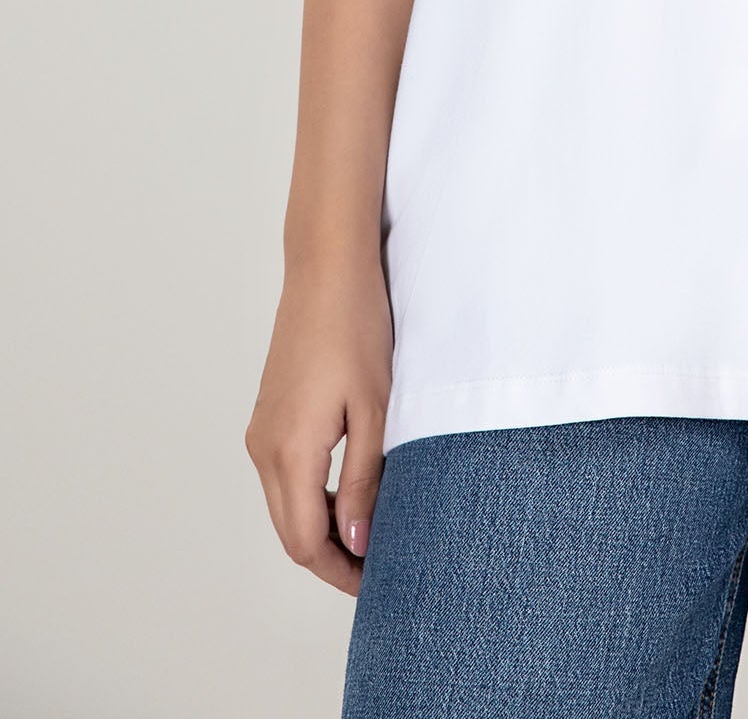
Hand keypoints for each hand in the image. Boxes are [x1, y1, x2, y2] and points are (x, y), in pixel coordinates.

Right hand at [243, 258, 393, 595]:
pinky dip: (312, 498)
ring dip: (322, 528)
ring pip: (286, 507)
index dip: (342, 572)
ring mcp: (260, 432)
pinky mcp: (267, 417)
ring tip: (372, 532)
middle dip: (333, 558)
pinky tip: (349, 492)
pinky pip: (284, 477)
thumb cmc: (357, 328)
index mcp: (289, 451)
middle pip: (291, 533)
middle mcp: (264, 449)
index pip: (307, 544)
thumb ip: (364, 481)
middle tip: (380, 567)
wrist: (326, 269)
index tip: (378, 583)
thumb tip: (358, 542)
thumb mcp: (375, 409)